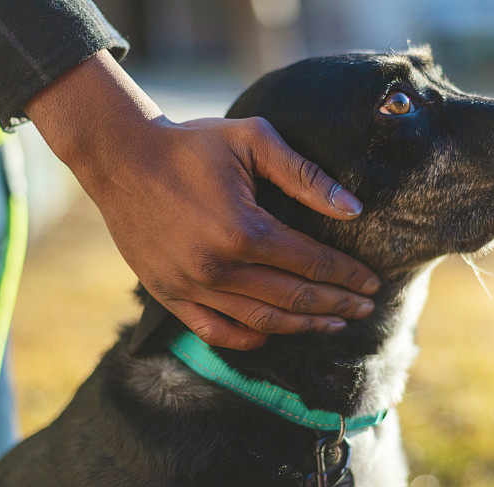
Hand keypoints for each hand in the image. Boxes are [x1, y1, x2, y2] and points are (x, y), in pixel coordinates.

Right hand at [24, 51, 378, 349]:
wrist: (119, 156)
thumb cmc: (191, 144)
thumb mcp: (253, 140)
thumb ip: (306, 176)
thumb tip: (354, 210)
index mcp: (244, 230)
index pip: (312, 263)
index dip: (348, 275)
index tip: (373, 282)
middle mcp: (218, 268)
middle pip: (294, 298)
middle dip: (337, 304)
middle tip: (366, 308)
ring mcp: (190, 287)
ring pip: (261, 322)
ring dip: (303, 326)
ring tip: (334, 324)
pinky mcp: (168, 294)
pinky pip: (215, 331)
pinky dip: (248, 339)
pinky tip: (272, 336)